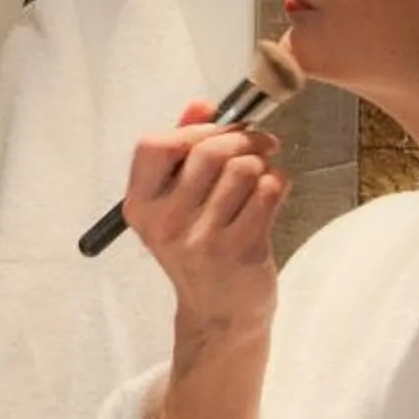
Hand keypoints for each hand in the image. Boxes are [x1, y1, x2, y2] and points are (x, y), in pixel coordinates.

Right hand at [121, 99, 285, 340]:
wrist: (220, 314)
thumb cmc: (200, 249)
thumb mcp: (177, 203)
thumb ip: (184, 150)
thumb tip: (201, 104)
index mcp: (140, 206)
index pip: (154, 145)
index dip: (192, 130)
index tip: (215, 133)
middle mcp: (165, 223)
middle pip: (210, 151)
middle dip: (243, 138)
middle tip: (259, 143)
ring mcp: (202, 240)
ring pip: (244, 168)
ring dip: (262, 163)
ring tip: (262, 174)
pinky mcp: (240, 250)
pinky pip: (268, 191)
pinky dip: (278, 183)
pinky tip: (273, 194)